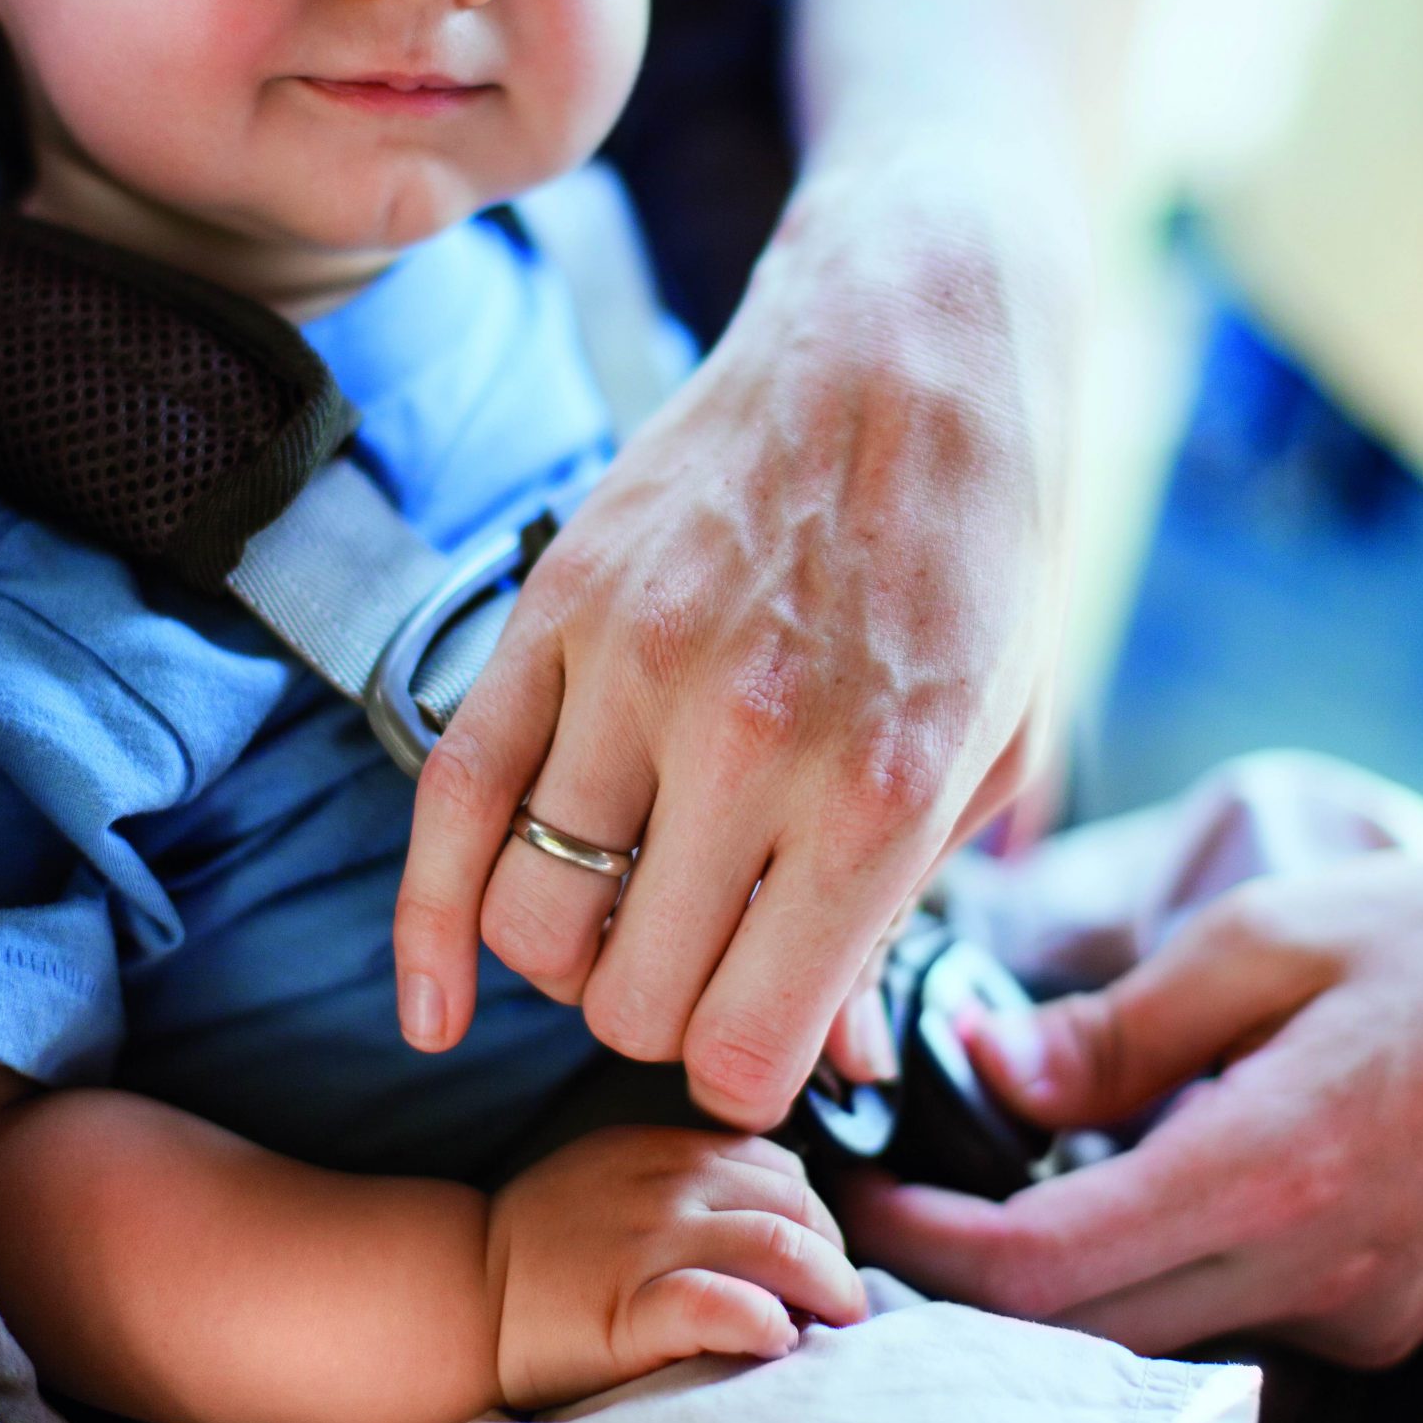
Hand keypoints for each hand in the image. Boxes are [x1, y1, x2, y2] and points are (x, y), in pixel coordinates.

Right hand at [395, 162, 1076, 1130]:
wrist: (911, 342)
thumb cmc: (980, 551)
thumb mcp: (995, 746)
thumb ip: (907, 914)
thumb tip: (842, 1067)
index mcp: (874, 795)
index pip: (742, 1049)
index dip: (744, 1080)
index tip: (757, 1048)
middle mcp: (740, 745)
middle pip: (627, 1005)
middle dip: (662, 1020)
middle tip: (704, 969)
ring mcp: (628, 672)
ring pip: (529, 924)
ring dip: (570, 959)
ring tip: (627, 915)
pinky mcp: (551, 612)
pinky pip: (448, 810)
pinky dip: (426, 931)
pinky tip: (436, 1002)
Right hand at [486, 1128, 865, 1411]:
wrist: (459, 1296)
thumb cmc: (546, 1251)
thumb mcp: (616, 1180)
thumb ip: (687, 1182)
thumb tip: (780, 1224)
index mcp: (667, 1151)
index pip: (780, 1167)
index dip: (816, 1216)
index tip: (819, 1262)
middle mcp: (666, 1185)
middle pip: (795, 1204)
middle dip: (834, 1255)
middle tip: (841, 1306)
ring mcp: (648, 1243)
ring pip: (778, 1244)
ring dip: (827, 1289)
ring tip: (833, 1328)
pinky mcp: (630, 1308)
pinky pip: (719, 1303)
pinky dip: (765, 1320)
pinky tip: (777, 1341)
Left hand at [843, 856, 1422, 1364]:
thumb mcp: (1271, 938)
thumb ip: (1122, 1025)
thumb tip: (988, 1069)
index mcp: (1269, 1169)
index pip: (1043, 1273)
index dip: (922, 1256)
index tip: (854, 1206)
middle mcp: (1313, 1273)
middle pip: (1078, 1338)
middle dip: (957, 1292)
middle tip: (876, 1216)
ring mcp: (1357, 1312)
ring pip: (1148, 1341)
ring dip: (1046, 1296)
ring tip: (968, 1203)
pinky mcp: (1383, 1317)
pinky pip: (1225, 1322)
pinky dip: (1140, 1280)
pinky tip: (1103, 1204)